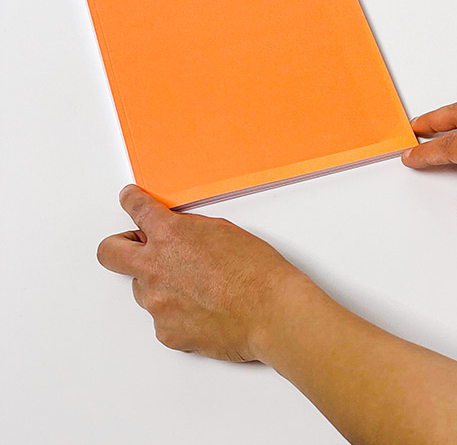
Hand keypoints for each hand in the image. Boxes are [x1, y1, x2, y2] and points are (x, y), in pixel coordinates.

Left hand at [96, 185, 305, 360]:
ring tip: (196, 286)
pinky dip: (176, 312)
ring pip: (142, 288)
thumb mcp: (222, 230)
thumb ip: (188, 230)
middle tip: (139, 245)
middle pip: (109, 252)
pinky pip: (161, 317)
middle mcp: (154, 268)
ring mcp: (156, 304)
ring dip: (158, 282)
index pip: (135, 209)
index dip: (130, 201)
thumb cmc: (257, 271)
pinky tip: (203, 308)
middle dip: (120, 244)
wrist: (271, 313)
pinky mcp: (165, 332)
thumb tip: (175, 234)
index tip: (129, 200)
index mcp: (169, 236)